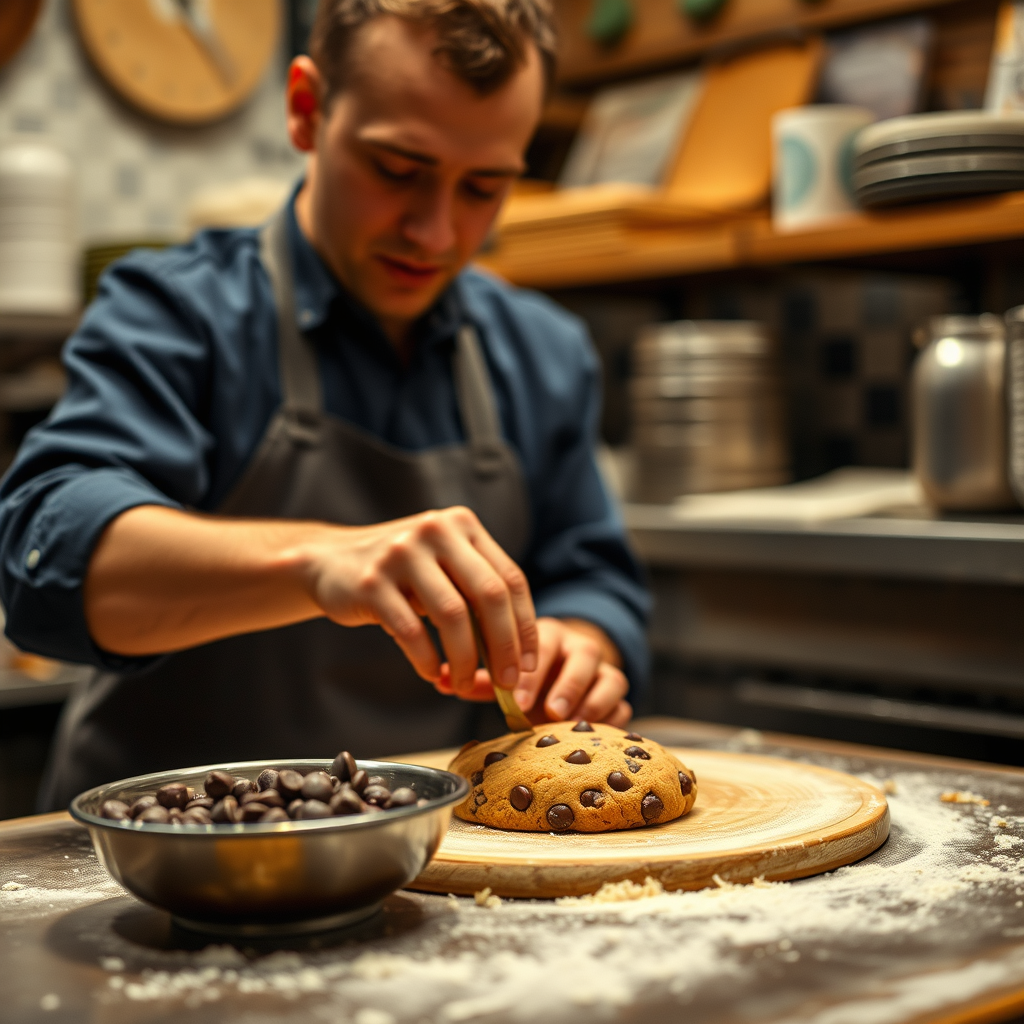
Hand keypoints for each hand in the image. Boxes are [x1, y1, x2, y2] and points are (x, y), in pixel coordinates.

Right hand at [303, 505, 536, 695]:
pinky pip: (411, 631)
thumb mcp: (443, 564)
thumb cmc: (401, 572)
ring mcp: (401, 554)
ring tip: (464, 684)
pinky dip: (427, 660)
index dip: (526, 625)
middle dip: (504, 646)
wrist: (329, 560)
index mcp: (462, 525)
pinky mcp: (371, 582)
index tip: (530, 663)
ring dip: (465, 660)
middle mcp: (435, 531)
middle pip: (489, 595)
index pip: (510, 579)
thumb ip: (477, 590)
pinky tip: (432, 674)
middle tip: (508, 682)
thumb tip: (519, 651)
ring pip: (452, 616)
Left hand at [434, 617, 629, 726]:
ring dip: (593, 701)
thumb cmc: (527, 674)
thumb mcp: (504, 672)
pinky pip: (625, 703)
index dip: (533, 671)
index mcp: (547, 635)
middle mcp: (579, 647)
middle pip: (584, 655)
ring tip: (572, 723)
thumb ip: (478, 677)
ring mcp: (603, 670)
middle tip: (550, 711)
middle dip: (567, 684)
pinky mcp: (619, 694)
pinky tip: (595, 734)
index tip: (517, 700)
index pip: (545, 642)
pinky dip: (613, 718)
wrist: (565, 670)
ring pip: (611, 676)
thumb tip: (440, 679)